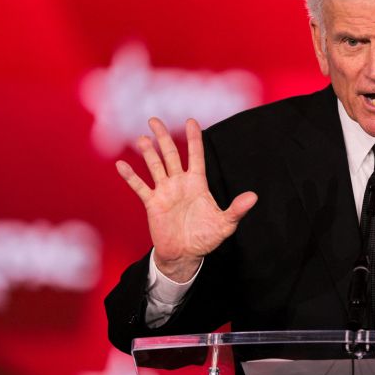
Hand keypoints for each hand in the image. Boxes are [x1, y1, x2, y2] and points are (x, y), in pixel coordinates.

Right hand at [115, 118, 256, 281]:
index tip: (191, 121)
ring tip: (142, 138)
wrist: (185, 255)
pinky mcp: (153, 203)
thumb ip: (237, 209)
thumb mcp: (225, 223)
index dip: (194, 139)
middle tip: (154, 120)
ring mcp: (165, 192)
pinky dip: (131, 176)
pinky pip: (140, 187)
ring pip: (155, 166)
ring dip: (148, 152)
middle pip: (170, 155)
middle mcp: (180, 183)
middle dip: (164, 137)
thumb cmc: (206, 238)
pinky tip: (121, 165)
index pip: (196, 156)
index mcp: (198, 183)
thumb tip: (253, 197)